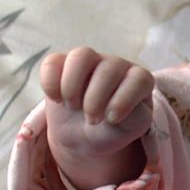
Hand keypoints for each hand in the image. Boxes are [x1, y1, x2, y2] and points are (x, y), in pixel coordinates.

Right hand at [40, 47, 153, 188]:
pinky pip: (53, 62)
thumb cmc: (111, 130)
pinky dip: (50, 82)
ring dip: (72, 85)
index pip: (139, 79)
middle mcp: (117, 65)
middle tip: (91, 119)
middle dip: (96, 99)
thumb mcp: (127, 130)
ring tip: (72, 106)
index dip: (124, 99)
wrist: (84, 133)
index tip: (111, 120)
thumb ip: (132, 119)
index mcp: (139, 80)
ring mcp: (90, 61)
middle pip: (108, 69)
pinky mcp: (62, 63)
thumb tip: (116, 107)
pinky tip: (56, 99)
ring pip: (81, 55)